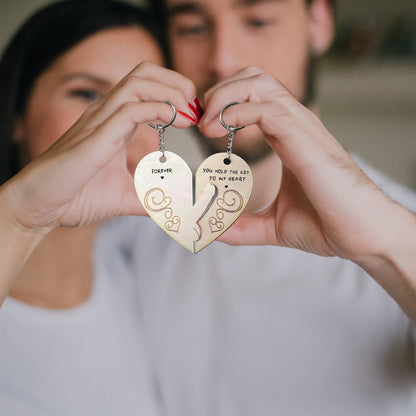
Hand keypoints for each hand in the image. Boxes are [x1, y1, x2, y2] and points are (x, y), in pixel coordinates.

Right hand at [2, 62, 196, 233]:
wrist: (41, 207)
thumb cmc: (76, 196)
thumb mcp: (124, 196)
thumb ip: (150, 196)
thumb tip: (172, 205)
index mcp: (114, 122)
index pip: (147, 86)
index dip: (175, 93)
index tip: (193, 117)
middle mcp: (106, 114)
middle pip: (144, 72)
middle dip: (177, 83)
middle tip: (195, 109)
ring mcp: (99, 122)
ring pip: (138, 82)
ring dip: (170, 92)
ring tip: (188, 114)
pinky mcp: (94, 138)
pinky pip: (128, 110)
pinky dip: (155, 109)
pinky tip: (172, 121)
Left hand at [199, 66, 404, 263]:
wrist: (363, 236)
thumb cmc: (327, 225)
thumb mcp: (274, 225)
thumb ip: (243, 226)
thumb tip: (215, 231)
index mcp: (288, 137)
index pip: (253, 97)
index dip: (223, 103)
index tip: (203, 126)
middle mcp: (295, 124)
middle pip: (253, 78)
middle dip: (220, 91)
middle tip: (201, 119)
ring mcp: (301, 128)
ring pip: (258, 83)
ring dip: (224, 96)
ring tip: (206, 124)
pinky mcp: (304, 139)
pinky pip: (266, 108)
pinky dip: (236, 111)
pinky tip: (219, 129)